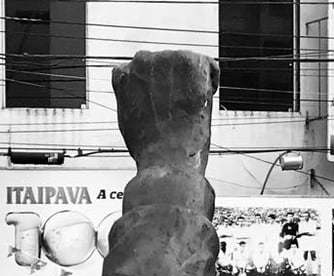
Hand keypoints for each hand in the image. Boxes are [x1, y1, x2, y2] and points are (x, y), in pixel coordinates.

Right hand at [112, 51, 218, 173]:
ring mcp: (167, 59)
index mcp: (123, 74)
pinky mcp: (192, 62)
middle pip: (166, 66)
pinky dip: (210, 84)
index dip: (155, 90)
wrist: (166, 158)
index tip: (162, 105)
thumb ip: (133, 97)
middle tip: (177, 111)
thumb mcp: (128, 119)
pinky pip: (209, 66)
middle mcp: (142, 60)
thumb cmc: (149, 148)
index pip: (143, 72)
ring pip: (186, 65)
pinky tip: (201, 104)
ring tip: (187, 111)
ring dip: (191, 84)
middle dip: (174, 84)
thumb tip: (145, 93)